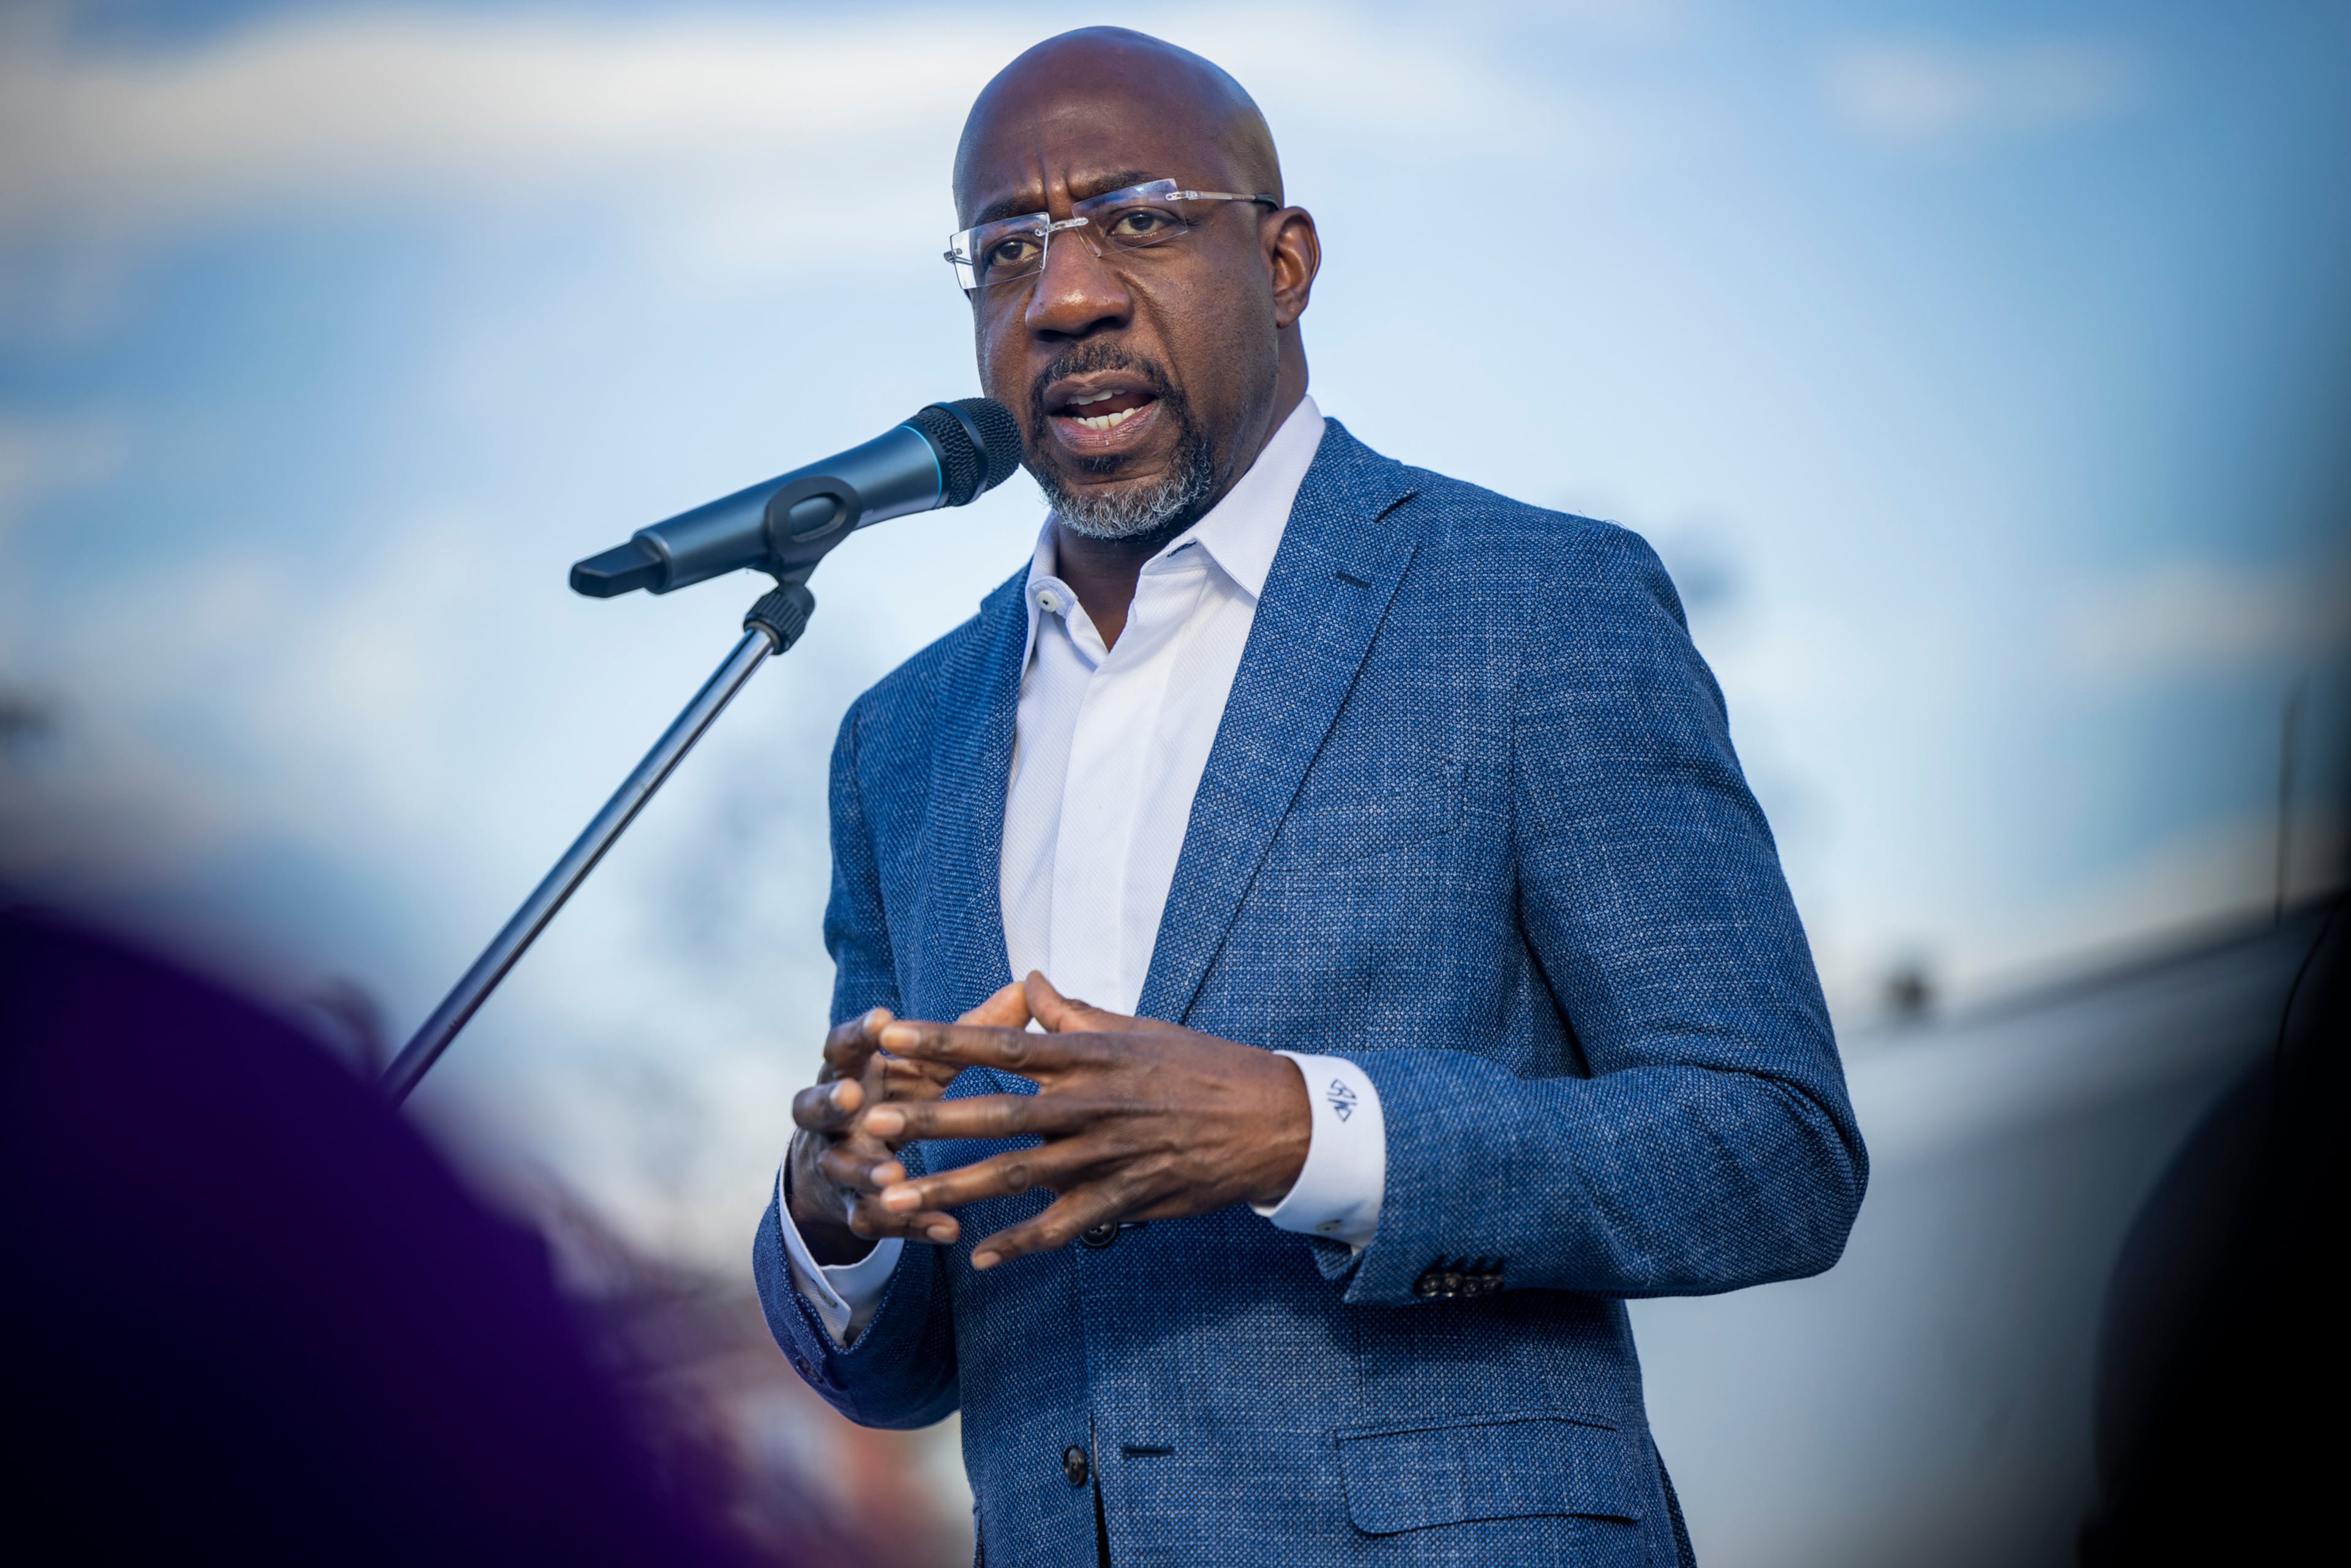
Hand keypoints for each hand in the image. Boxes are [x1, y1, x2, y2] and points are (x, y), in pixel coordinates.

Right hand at [786, 983, 1029, 1263]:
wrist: (847, 1164)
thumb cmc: (896, 1097)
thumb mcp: (924, 1067)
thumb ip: (967, 1035)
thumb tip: (1025, 990)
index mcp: (849, 1073)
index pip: (842, 1048)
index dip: (857, 1034)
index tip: (882, 1019)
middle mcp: (832, 1118)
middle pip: (813, 1106)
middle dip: (829, 1101)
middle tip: (851, 1095)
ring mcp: (836, 1165)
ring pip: (838, 1169)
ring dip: (863, 1171)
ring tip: (892, 1173)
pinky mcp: (852, 1208)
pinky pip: (872, 1220)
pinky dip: (908, 1226)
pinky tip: (946, 1228)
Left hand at [857, 973, 1310, 1270]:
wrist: (1272, 1120)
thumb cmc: (1202, 1065)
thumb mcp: (1139, 1028)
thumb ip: (1076, 1013)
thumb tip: (1031, 982)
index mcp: (1090, 1057)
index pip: (1003, 1044)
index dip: (942, 1040)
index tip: (889, 1035)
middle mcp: (1091, 1105)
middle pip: (996, 1113)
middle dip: (932, 1120)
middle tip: (874, 1123)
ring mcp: (1106, 1156)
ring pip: (1016, 1177)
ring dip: (953, 1188)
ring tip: (896, 1199)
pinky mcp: (1125, 1199)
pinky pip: (1062, 1227)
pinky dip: (1020, 1244)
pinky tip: (979, 1257)